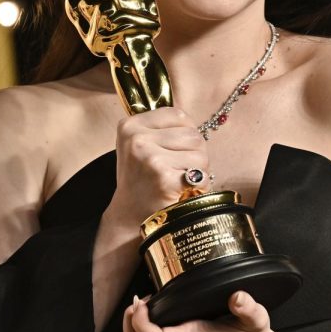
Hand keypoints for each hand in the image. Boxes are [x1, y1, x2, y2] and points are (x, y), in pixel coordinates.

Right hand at [102, 107, 207, 232]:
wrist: (129, 216)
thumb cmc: (141, 179)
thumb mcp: (140, 146)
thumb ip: (161, 128)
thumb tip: (190, 119)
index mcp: (130, 126)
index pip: (178, 115)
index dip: (186, 133)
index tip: (175, 151)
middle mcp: (137, 139)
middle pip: (193, 134)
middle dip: (195, 154)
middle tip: (180, 170)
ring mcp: (150, 158)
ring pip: (201, 153)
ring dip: (199, 170)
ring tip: (180, 180)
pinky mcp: (164, 178)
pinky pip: (201, 175)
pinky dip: (200, 186)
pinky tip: (183, 192)